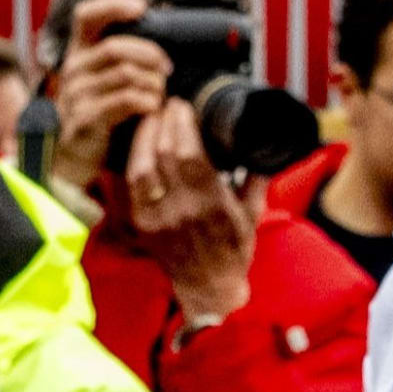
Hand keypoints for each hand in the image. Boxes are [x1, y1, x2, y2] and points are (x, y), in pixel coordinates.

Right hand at [48, 0, 170, 182]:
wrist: (73, 155)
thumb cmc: (99, 111)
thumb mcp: (104, 78)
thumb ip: (123, 56)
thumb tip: (164, 34)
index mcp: (79, 52)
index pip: (86, 16)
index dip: (113, 6)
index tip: (141, 9)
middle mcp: (73, 70)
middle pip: (115, 47)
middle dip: (150, 54)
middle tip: (168, 69)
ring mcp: (77, 95)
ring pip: (126, 74)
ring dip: (153, 83)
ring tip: (161, 93)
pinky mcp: (87, 118)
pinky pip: (126, 100)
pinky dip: (148, 101)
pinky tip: (154, 107)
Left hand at [118, 97, 263, 326]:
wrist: (208, 287)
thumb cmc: (233, 249)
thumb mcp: (252, 213)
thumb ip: (257, 178)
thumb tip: (263, 146)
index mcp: (211, 204)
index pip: (189, 154)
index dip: (180, 124)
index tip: (182, 105)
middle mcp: (181, 209)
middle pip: (162, 155)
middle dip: (161, 122)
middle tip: (165, 103)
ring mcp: (157, 218)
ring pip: (140, 168)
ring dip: (142, 137)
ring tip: (149, 118)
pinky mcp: (140, 224)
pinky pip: (129, 186)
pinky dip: (130, 160)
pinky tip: (136, 144)